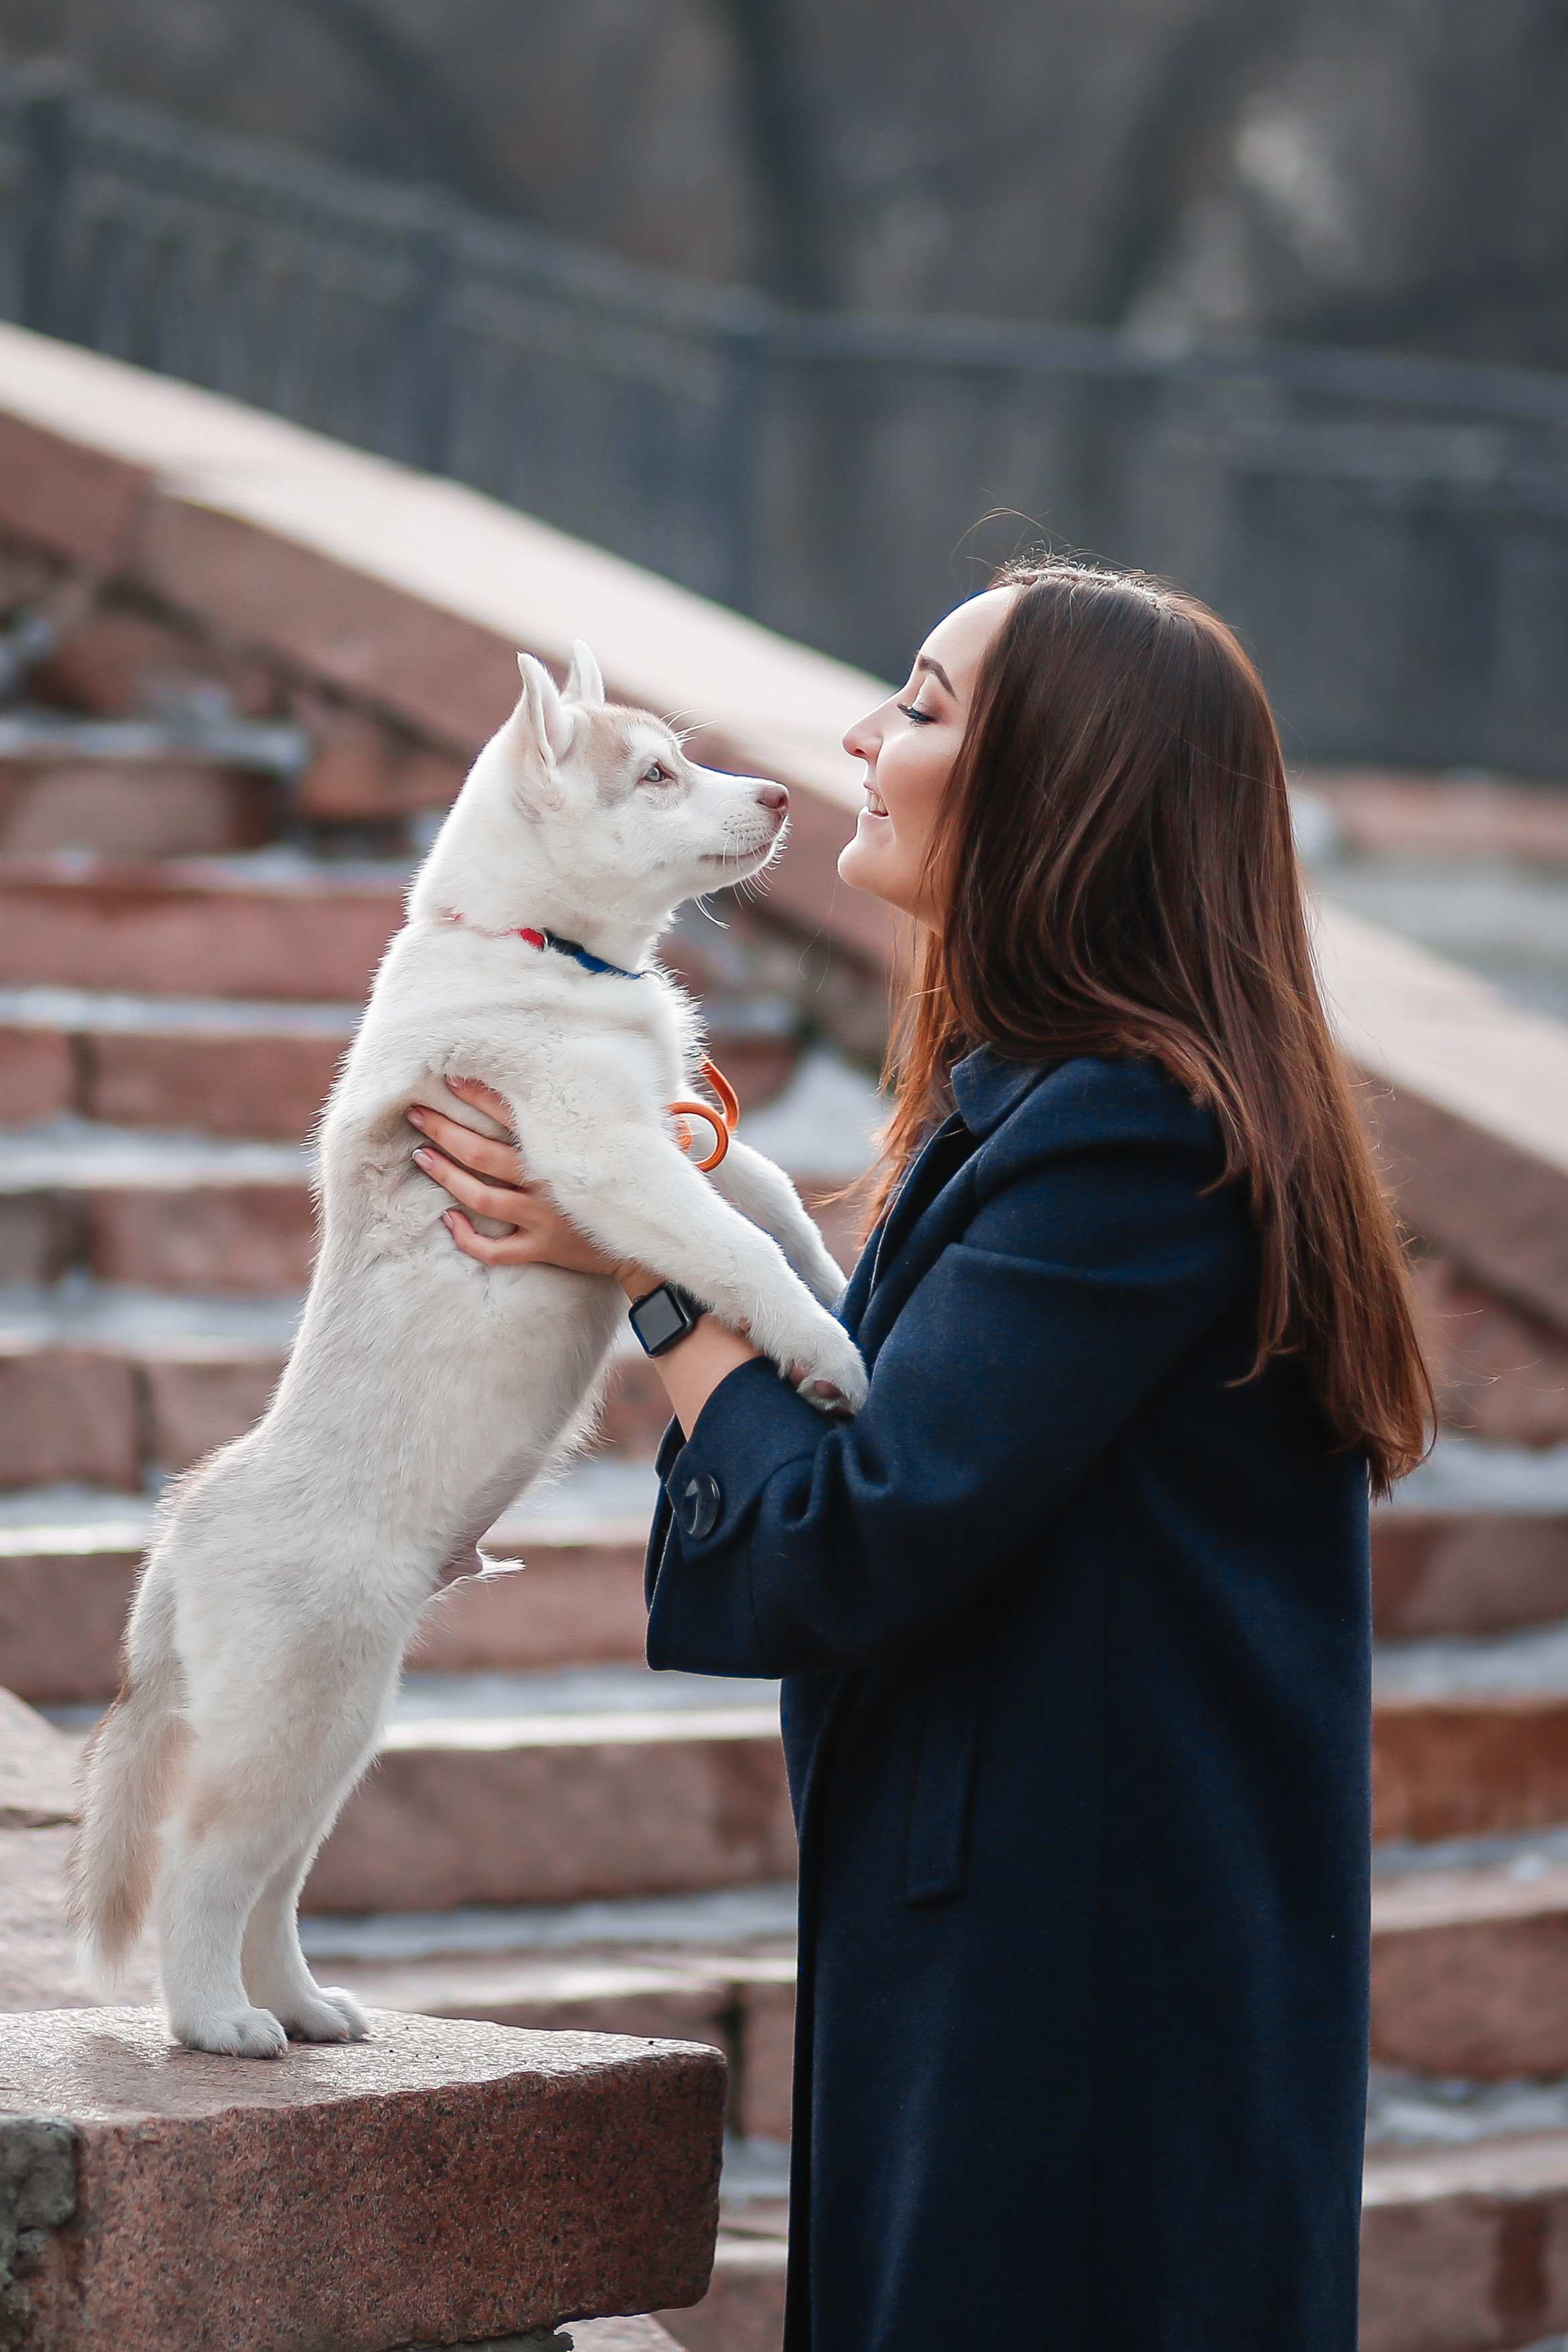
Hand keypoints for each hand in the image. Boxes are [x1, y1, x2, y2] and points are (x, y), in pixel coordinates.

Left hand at [408, 1078, 654, 1291]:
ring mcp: (543, 1219)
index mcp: (565, 1151)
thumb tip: (588, 1068)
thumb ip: (598, 1111)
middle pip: (484, 1154)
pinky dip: (467, 1237)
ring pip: (482, 1199)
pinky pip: (495, 1251)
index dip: (480, 1095)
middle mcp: (550, 1183)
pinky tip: (448, 1219)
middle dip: (446, 1130)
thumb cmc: (629, 1178)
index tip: (451, 1078)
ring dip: (447, 1176)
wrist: (647, 1238)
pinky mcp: (542, 1249)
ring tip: (421, 1156)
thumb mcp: (622, 1138)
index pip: (515, 1115)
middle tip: (417, 1113)